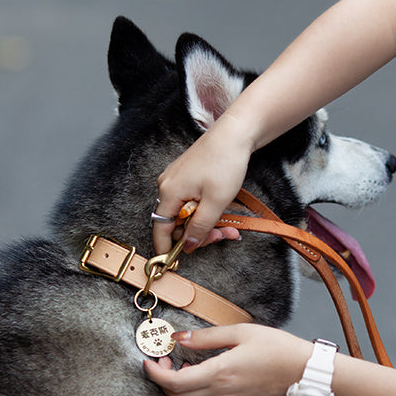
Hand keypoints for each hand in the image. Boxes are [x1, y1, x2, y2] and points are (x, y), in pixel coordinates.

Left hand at [143, 324, 313, 395]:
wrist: (303, 372)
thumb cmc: (276, 348)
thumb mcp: (240, 332)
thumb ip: (206, 337)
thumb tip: (178, 338)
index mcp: (219, 373)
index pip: (173, 382)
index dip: (154, 374)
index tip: (148, 361)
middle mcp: (220, 395)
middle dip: (164, 380)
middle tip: (166, 360)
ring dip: (178, 392)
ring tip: (185, 370)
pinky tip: (200, 385)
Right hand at [153, 115, 254, 254]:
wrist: (235, 133)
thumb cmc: (225, 163)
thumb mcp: (216, 202)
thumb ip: (200, 227)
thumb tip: (187, 246)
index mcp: (169, 192)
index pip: (160, 228)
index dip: (166, 248)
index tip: (173, 262)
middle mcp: (168, 186)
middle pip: (177, 223)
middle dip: (200, 233)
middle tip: (224, 235)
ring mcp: (177, 180)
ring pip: (188, 213)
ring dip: (209, 223)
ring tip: (231, 225)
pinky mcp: (188, 176)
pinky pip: (193, 201)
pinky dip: (208, 210)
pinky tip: (224, 210)